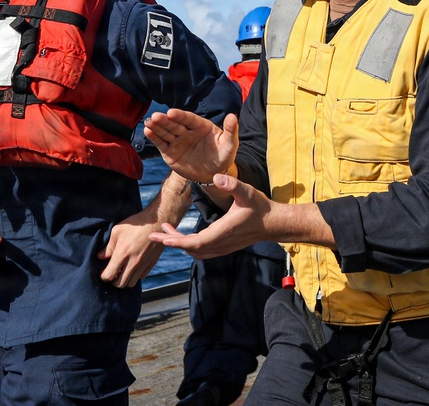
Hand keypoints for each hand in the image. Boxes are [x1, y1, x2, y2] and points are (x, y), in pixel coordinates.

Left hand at [98, 211, 164, 288]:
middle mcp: (133, 262)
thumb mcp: (118, 230)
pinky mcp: (151, 263)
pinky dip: (135, 276)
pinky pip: (141, 277)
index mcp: (122, 253)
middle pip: (120, 284)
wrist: (157, 221)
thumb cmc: (136, 224)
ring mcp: (143, 264)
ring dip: (124, 280)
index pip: (109, 275)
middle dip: (113, 282)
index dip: (103, 277)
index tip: (102, 273)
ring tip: (122, 272)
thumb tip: (100, 257)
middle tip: (112, 274)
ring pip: (131, 283)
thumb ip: (108, 246)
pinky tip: (132, 268)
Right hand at [144, 110, 238, 182]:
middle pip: (174, 124)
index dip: (179, 115)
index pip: (188, 119)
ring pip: (165, 132)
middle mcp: (187, 131)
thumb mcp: (229, 145)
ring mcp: (177, 141)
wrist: (213, 173)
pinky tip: (147, 131)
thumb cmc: (223, 156)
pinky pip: (161, 143)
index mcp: (200, 125)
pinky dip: (154, 137)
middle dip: (164, 120)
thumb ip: (231, 131)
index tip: (171, 112)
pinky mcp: (170, 152)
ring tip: (148, 122)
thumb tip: (233, 116)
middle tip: (156, 116)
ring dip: (156, 127)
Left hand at [149, 174, 270, 259]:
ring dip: (181, 243)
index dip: (176, 241)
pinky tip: (185, 236)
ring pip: (196, 252)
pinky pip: (203, 251)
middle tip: (154, 235)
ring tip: (167, 232)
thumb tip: (217, 177)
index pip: (194, 242)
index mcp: (222, 232)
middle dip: (172, 242)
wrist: (273, 223)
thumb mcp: (247, 191)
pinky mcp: (225, 247)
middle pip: (191, 249)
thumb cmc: (260, 207)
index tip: (160, 238)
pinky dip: (190, 246)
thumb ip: (232, 184)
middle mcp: (221, 243)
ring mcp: (223, 247)